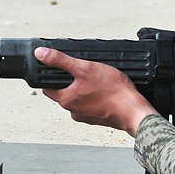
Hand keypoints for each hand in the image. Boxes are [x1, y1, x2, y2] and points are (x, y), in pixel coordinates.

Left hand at [34, 48, 158, 136]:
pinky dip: (97, 98)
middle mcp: (73, 111)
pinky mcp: (99, 118)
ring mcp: (86, 116)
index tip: (59, 70)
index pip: (48, 88)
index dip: (52, 76)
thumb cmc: (113, 91)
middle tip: (84, 72)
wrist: (133, 109)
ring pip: (79, 99)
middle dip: (72, 82)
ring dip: (85, 90)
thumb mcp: (85, 68)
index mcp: (66, 100)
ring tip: (98, 81)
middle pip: (64, 93)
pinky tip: (106, 91)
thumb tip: (41, 54)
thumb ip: (60, 60)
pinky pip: (93, 105)